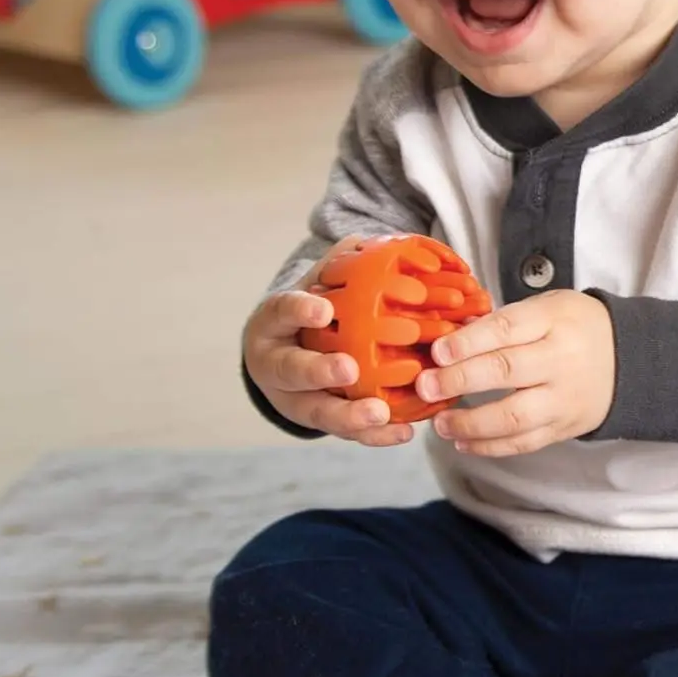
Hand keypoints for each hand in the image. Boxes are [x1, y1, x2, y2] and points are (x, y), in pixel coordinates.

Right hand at [241, 239, 413, 447]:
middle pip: (293, 372)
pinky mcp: (322, 422)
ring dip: (350, 416)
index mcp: (273, 325)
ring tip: (379, 412)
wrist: (278, 362)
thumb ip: (332, 269)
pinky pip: (347, 433)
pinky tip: (404, 432)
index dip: (300, 311)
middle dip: (320, 372)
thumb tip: (363, 241)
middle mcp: (278, 366)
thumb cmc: (301, 317)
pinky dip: (375, 435)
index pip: (281, 311)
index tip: (324, 307)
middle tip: (348, 369)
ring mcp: (297, 400)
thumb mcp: (308, 288)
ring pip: (319, 413)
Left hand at [414, 290, 615, 456]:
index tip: (437, 351)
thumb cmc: (574, 327)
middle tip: (426, 385)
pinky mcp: (563, 428)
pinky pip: (524, 443)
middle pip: (507, 371)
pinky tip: (462, 443)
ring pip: (514, 417)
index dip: (469, 341)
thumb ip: (503, 322)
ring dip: (471, 424)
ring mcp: (563, 399)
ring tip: (441, 424)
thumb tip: (449, 340)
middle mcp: (561, 361)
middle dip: (460, 380)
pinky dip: (490, 447)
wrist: (627, 360)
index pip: (507, 329)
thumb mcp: (546, 307)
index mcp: (555, 321)